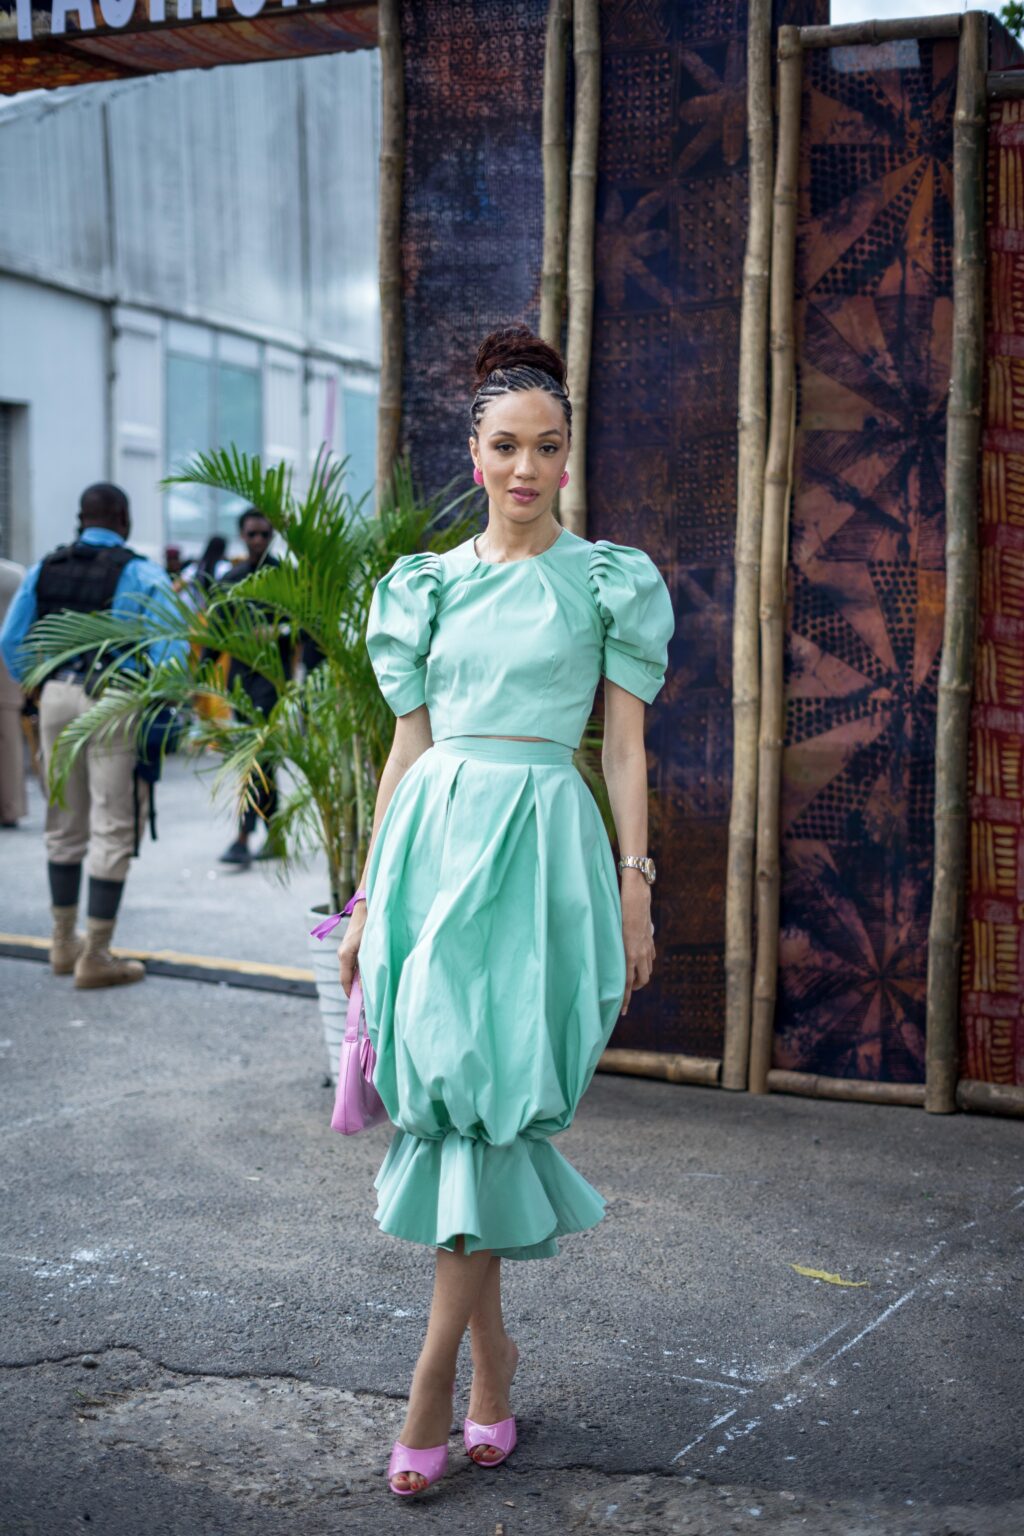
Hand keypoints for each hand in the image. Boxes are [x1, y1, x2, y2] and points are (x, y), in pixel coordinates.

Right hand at [337, 907, 366, 992]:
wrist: (367, 906)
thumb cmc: (371, 925)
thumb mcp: (371, 949)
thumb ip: (367, 969)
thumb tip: (363, 988)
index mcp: (345, 955)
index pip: (344, 981)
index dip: (350, 994)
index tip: (358, 1005)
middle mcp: (342, 953)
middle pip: (347, 977)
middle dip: (356, 988)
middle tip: (368, 1000)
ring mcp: (345, 950)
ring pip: (350, 970)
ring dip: (359, 980)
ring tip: (371, 989)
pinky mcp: (350, 946)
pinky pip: (353, 964)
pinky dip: (359, 971)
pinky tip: (369, 974)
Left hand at [620, 879, 654, 1016]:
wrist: (637, 893)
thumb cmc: (618, 909)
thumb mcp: (610, 930)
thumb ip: (609, 947)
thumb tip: (601, 959)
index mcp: (628, 953)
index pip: (628, 983)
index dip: (626, 999)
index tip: (622, 1011)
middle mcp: (640, 953)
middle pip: (642, 980)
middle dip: (635, 990)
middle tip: (626, 995)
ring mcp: (647, 946)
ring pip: (648, 969)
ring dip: (640, 977)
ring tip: (632, 979)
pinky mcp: (650, 938)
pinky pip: (650, 956)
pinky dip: (645, 963)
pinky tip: (639, 961)